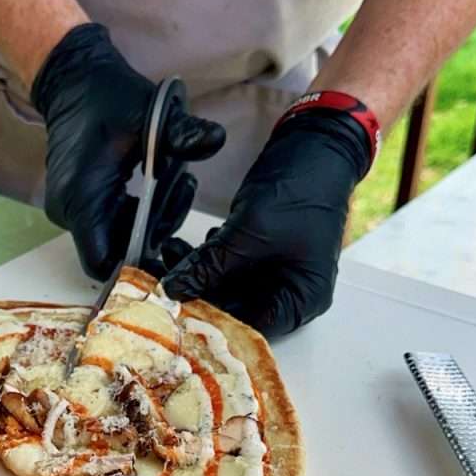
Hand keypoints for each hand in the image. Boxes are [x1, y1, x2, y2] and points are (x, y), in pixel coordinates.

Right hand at [31, 23, 225, 279]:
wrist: (74, 80)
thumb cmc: (108, 98)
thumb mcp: (149, 114)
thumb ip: (182, 134)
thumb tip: (215, 139)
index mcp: (82, 198)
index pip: (104, 262)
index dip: (137, 267)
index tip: (170, 247)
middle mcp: (69, 212)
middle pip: (114, 251)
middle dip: (152, 234)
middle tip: (180, 193)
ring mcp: (70, 209)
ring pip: (113, 239)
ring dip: (147, 222)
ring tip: (174, 185)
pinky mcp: (77, 202)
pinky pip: (108, 224)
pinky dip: (135, 214)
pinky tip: (157, 185)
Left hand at [162, 97, 376, 336]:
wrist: (315, 147)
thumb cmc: (299, 191)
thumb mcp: (251, 233)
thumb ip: (210, 265)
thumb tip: (171, 288)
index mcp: (301, 299)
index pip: (250, 328)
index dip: (211, 324)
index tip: (174, 312)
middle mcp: (289, 293)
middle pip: (235, 310)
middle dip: (197, 294)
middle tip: (161, 280)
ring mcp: (274, 273)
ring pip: (225, 287)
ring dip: (196, 274)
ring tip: (168, 253)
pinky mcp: (259, 255)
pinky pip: (226, 267)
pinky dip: (206, 259)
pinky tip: (185, 247)